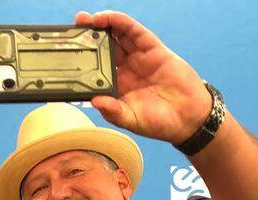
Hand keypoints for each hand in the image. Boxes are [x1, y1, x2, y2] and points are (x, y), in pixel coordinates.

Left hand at [77, 10, 212, 144]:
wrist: (189, 118)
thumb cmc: (159, 123)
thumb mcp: (131, 120)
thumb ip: (113, 111)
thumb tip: (94, 101)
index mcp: (117, 87)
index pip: (96, 69)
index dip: (83, 59)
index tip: (68, 54)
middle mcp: (126, 69)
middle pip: (103, 48)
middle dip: (89, 37)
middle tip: (74, 28)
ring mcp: (139, 57)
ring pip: (117, 36)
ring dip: (102, 25)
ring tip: (86, 20)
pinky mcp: (153, 48)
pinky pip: (134, 31)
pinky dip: (121, 22)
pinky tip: (108, 18)